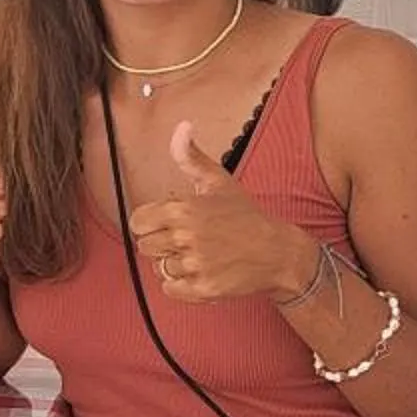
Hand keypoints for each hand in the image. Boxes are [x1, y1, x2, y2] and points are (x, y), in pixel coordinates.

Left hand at [124, 123, 319, 303]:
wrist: (278, 252)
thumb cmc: (244, 215)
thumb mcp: (218, 181)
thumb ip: (191, 157)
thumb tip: (182, 126)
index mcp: (183, 209)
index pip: (138, 223)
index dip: (150, 224)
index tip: (166, 224)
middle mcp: (186, 236)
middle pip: (145, 247)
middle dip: (162, 245)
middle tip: (187, 241)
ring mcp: (195, 264)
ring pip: (160, 269)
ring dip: (175, 264)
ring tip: (200, 255)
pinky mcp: (203, 288)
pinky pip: (171, 289)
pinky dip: (182, 285)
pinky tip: (201, 271)